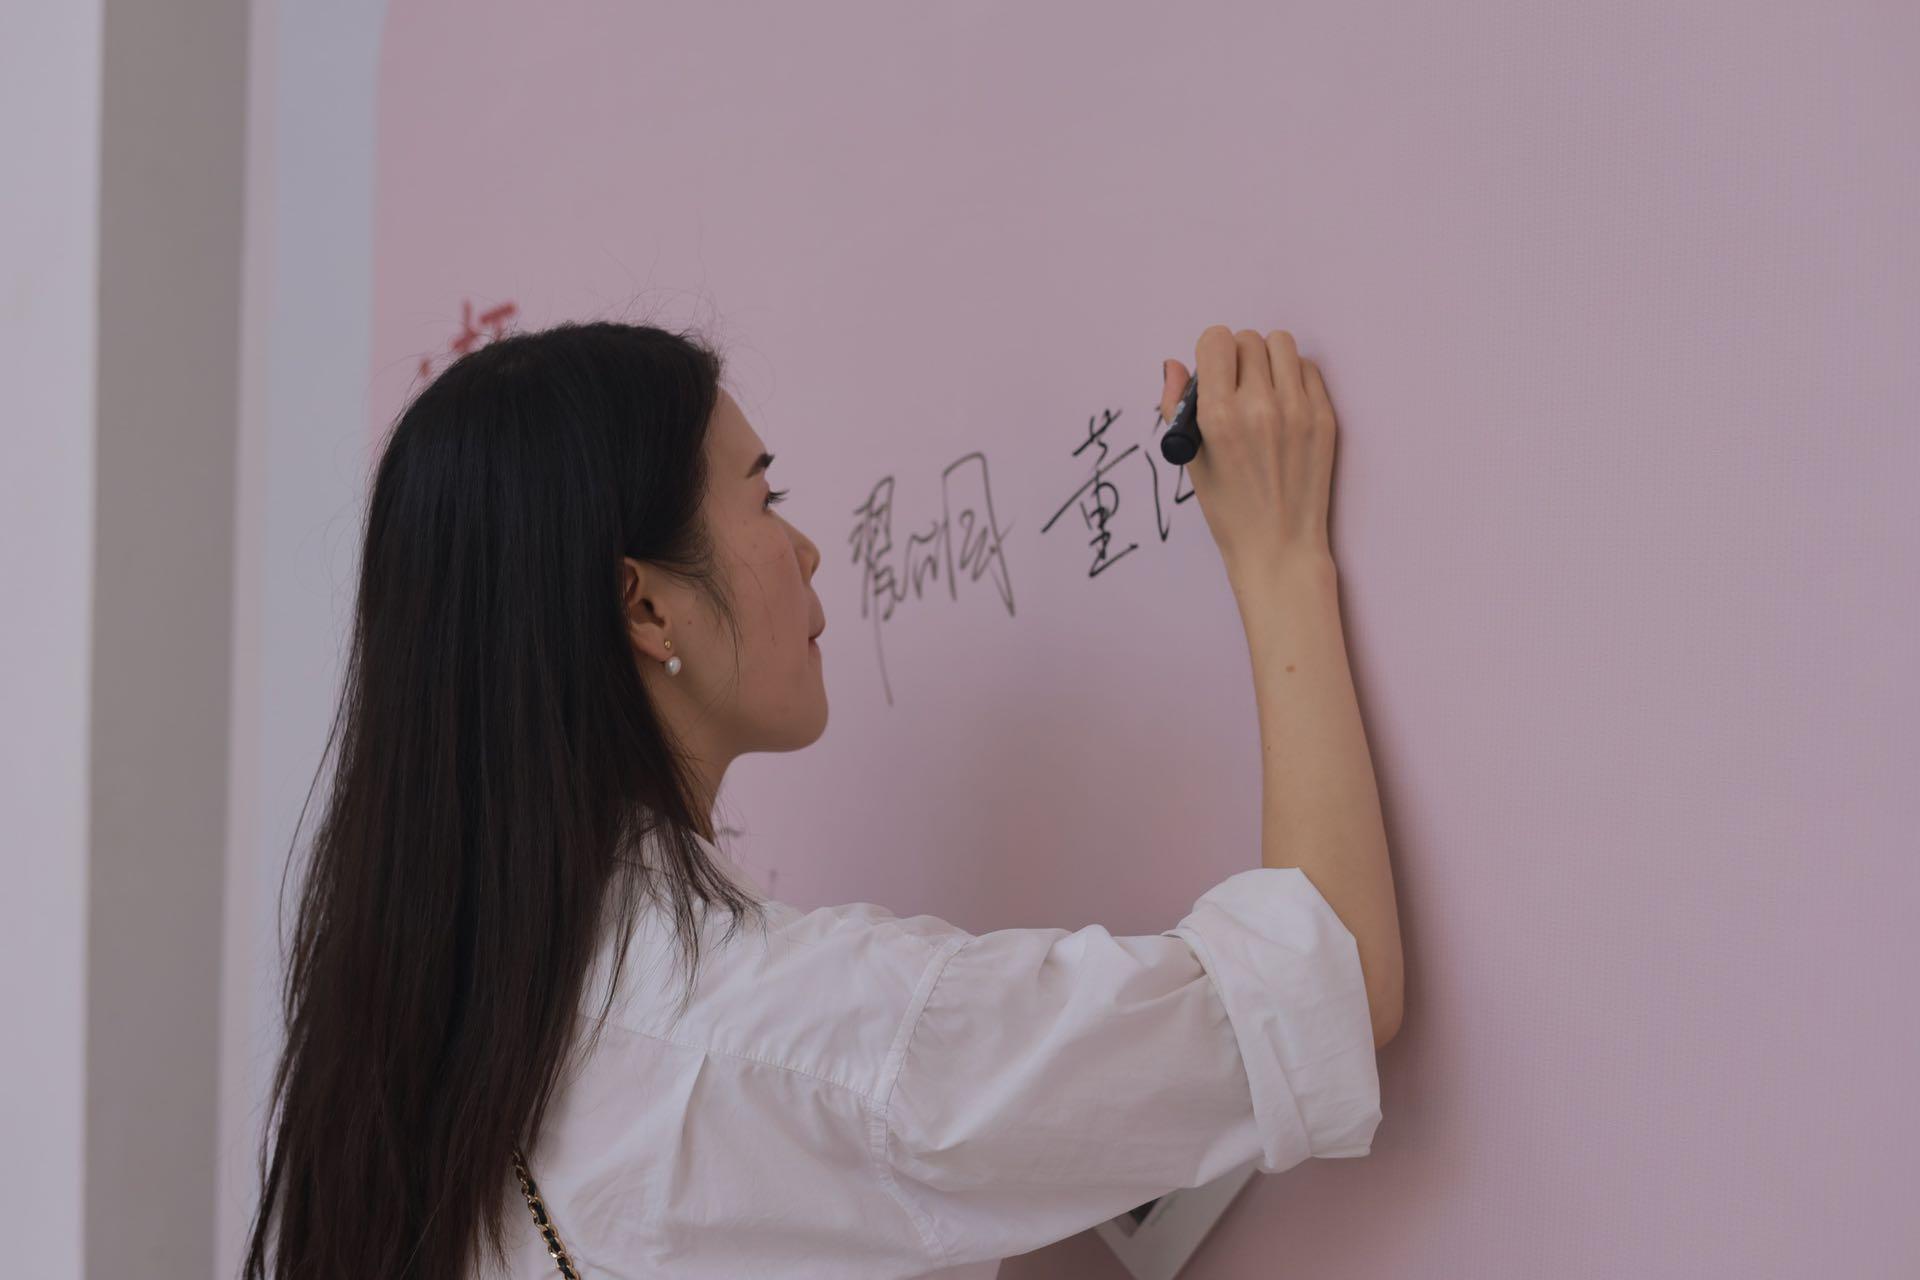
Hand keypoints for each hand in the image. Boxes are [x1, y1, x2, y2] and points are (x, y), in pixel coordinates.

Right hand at [1160, 326, 1338, 572]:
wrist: (1279, 547)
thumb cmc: (1229, 509)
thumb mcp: (1190, 459)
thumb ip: (1176, 405)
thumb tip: (1175, 364)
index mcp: (1218, 416)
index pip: (1216, 340)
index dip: (1210, 352)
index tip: (1212, 370)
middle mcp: (1259, 407)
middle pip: (1248, 339)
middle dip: (1237, 356)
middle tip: (1235, 386)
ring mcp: (1297, 411)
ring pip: (1281, 343)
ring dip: (1267, 358)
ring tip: (1261, 387)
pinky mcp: (1324, 418)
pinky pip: (1308, 368)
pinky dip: (1293, 377)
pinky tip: (1284, 404)